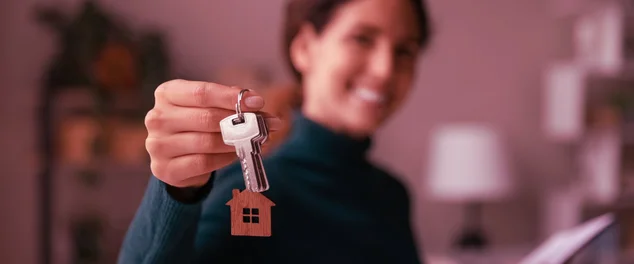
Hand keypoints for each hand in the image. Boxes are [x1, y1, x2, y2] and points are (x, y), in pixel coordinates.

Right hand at [145, 79, 281, 187]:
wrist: (176, 159)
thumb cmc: (196, 125)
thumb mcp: (208, 107)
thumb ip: (229, 102)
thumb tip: (255, 102)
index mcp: (167, 94)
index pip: (202, 92)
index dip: (231, 97)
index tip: (258, 102)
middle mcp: (157, 117)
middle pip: (206, 118)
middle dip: (241, 121)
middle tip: (267, 124)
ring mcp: (157, 144)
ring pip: (207, 142)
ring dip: (237, 142)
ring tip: (256, 140)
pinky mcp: (164, 168)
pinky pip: (204, 163)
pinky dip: (225, 158)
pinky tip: (236, 153)